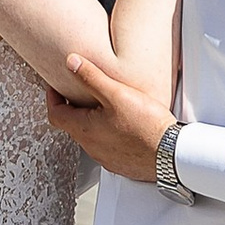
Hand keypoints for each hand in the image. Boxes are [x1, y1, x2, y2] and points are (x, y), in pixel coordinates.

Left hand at [52, 51, 174, 179]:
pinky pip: (106, 146)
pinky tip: (122, 124)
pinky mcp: (121, 163)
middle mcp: (92, 147)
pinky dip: (107, 133)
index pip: (55, 115)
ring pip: (90, 136)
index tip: (56, 86)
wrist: (171, 154)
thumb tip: (70, 61)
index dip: (52, 98)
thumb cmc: (145, 127)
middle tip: (80, 91)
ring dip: (91, 120)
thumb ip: (91, 76)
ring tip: (103, 104)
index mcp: (84, 130)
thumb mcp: (116, 94)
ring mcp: (106, 158)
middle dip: (73, 106)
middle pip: (72, 125)